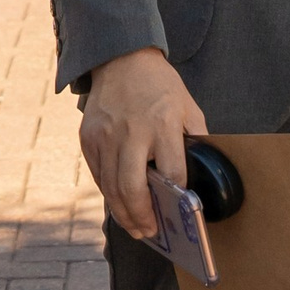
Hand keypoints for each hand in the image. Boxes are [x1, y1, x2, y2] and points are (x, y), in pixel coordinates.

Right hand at [81, 46, 209, 240]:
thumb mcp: (189, 107)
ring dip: (123, 213)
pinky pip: (98, 175)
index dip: (177, 198)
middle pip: (133, 188)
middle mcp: (132, 132)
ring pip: (111, 187)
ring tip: (136, 227)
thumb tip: (201, 175)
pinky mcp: (88, 137)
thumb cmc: (160, 86)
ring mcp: (105, 136)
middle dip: (142, 217)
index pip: (171, 173)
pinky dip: (108, 193)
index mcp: (163, 124)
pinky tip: (119, 204)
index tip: (181, 214)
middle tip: (151, 232)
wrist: (121, 58)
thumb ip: (196, 140)